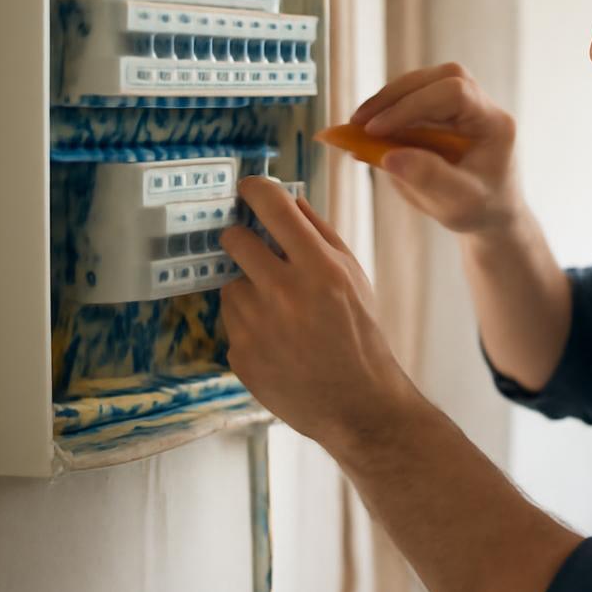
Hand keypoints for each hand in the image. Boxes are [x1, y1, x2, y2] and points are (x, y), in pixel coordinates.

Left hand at [218, 176, 418, 451]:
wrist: (357, 403)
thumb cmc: (360, 333)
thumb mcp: (354, 275)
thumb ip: (320, 232)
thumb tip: (287, 197)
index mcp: (319, 268)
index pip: (272, 206)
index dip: (254, 189)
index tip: (248, 188)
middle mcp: (284, 293)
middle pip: (234, 239)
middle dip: (242, 240)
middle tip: (257, 252)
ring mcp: (257, 326)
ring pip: (231, 284)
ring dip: (250, 290)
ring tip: (281, 314)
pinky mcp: (240, 354)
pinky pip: (231, 321)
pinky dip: (249, 325)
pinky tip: (277, 341)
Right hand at [351, 62, 522, 234]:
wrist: (489, 214)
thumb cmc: (481, 209)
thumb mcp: (459, 203)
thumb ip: (429, 179)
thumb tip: (388, 157)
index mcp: (494, 123)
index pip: (454, 92)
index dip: (412, 105)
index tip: (376, 130)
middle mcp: (481, 106)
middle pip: (439, 78)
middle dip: (395, 96)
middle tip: (358, 121)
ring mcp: (463, 106)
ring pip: (424, 83)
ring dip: (388, 100)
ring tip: (357, 126)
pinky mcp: (443, 112)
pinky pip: (414, 98)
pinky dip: (389, 111)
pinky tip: (367, 132)